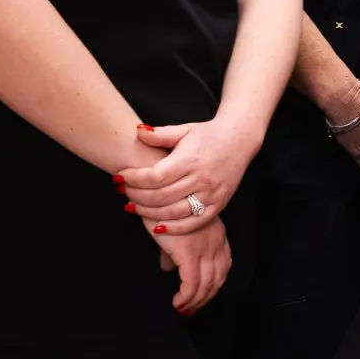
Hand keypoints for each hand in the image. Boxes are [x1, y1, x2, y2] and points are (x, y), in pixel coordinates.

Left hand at [116, 116, 260, 229]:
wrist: (239, 140)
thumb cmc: (208, 135)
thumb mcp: (184, 130)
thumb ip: (160, 134)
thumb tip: (137, 131)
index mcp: (190, 160)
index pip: (156, 176)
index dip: (134, 179)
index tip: (120, 177)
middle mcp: (201, 179)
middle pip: (161, 196)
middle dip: (136, 196)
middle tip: (122, 192)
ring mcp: (211, 194)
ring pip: (174, 213)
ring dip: (148, 213)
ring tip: (133, 207)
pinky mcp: (218, 205)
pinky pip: (192, 223)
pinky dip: (173, 228)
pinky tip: (156, 226)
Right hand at [155, 215, 232, 314]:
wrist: (157, 190)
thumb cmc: (162, 206)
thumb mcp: (176, 227)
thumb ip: (176, 248)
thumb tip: (168, 267)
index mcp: (217, 234)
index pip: (224, 265)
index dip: (215, 283)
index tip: (203, 295)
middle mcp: (216, 242)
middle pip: (218, 278)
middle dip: (207, 297)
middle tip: (193, 309)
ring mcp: (204, 248)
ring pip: (207, 285)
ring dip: (196, 302)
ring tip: (184, 309)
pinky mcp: (188, 253)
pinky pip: (191, 284)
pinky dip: (187, 298)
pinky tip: (178, 303)